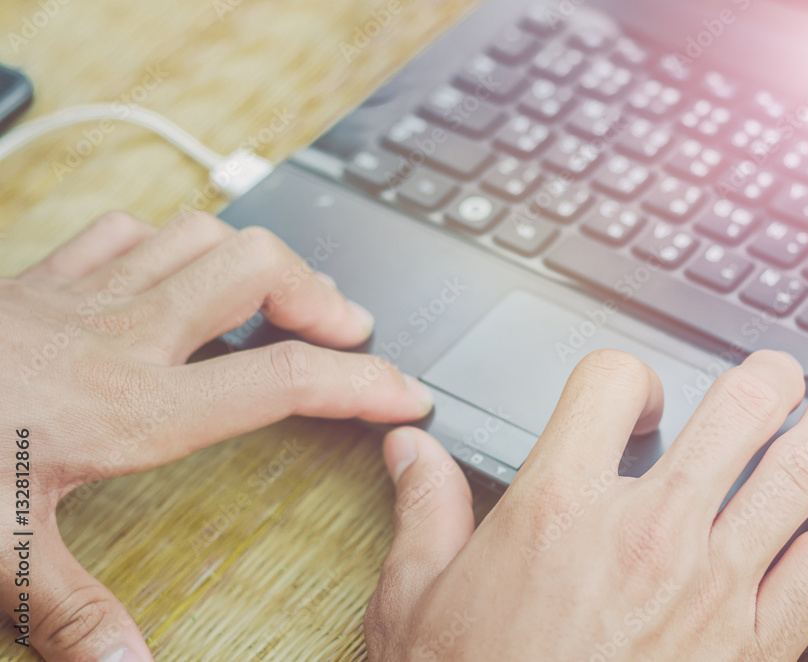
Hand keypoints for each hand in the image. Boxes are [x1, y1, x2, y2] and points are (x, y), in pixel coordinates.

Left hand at [1, 211, 432, 661]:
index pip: (282, 379)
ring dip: (254, 259)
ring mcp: (84, 295)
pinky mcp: (43, 277)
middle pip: (256, 268)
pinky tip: (174, 277)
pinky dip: (171, 246)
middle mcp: (126, 336)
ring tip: (280, 296)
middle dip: (319, 292)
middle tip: (344, 330)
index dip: (362, 382)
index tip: (408, 391)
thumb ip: (75, 615)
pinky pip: (126, 232)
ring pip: (201, 234)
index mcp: (137, 407)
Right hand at [365, 350, 807, 660]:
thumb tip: (412, 452)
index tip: (635, 397)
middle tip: (781, 374)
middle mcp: (644, 532)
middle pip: (734, 415)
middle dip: (766, 382)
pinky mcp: (751, 643)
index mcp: (558, 506)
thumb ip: (426, 510)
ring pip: (794, 478)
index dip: (627, 376)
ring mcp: (708, 585)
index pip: (609, 383)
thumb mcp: (419, 598)